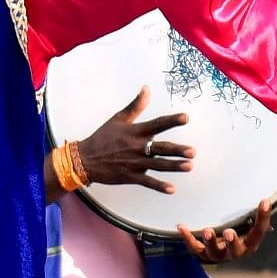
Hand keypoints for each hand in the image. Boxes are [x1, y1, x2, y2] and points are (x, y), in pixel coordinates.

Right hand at [75, 93, 194, 192]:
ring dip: (173, 166)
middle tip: (192, 152)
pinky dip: (159, 186)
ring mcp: (134, 163)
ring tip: (189, 166)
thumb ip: (136, 105)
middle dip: (177, 150)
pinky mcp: (130, 176)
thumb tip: (147, 88)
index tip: (186, 118)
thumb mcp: (118, 118)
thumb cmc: (103, 138)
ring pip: (157, 165)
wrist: (84, 159)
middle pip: (160, 148)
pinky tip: (172, 189)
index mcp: (135, 131)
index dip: (172, 121)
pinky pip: (147, 182)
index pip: (157, 124)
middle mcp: (136, 147)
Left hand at [179, 204, 271, 264]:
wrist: (222, 250)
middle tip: (229, 233)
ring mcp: (217, 254)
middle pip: (235, 250)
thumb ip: (254, 216)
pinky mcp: (202, 253)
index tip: (264, 201)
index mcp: (250, 244)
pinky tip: (181, 226)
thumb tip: (266, 199)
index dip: (263, 217)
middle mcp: (235, 252)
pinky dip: (187, 238)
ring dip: (210, 242)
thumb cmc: (239, 232)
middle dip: (231, 242)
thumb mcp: (249, 225)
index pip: (259, 231)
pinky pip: (194, 247)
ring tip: (207, 231)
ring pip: (213, 252)